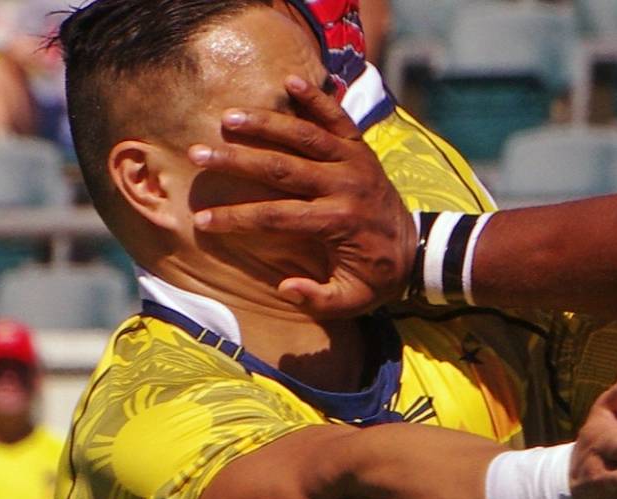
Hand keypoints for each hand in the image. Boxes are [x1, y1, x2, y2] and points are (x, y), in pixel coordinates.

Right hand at [188, 75, 414, 318]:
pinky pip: (339, 118)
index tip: (201, 219)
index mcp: (339, 223)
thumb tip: (285, 287)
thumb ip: (319, 299)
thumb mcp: (353, 300)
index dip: (237, 219)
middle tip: (197, 154)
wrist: (419, 249)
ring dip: (265, 124)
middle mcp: (346, 187)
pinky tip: (290, 80)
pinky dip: (317, 98)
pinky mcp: (362, 149)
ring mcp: (355, 163)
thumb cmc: (377, 275)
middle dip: (237, 160)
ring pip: (305, 136)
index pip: (277, 217)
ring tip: (227, 117)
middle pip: (283, 168)